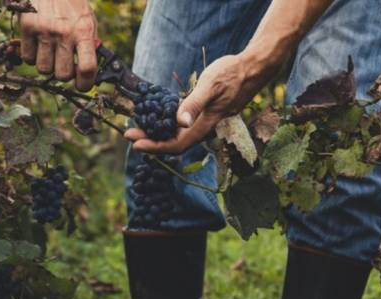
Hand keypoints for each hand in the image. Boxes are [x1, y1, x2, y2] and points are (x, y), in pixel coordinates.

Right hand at [19, 0, 97, 90]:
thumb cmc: (72, 5)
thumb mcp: (87, 22)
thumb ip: (88, 46)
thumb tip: (87, 73)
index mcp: (84, 31)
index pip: (87, 68)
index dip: (85, 84)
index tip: (82, 86)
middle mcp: (65, 33)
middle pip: (63, 75)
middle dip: (63, 73)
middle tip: (63, 63)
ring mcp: (45, 31)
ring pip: (43, 69)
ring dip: (46, 65)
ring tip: (49, 50)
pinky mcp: (27, 27)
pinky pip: (28, 58)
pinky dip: (31, 56)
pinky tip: (37, 44)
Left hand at [125, 53, 278, 153]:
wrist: (251, 69)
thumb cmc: (232, 74)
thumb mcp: (211, 85)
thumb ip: (195, 104)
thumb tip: (180, 123)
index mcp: (204, 125)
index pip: (176, 144)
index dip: (155, 147)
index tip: (135, 143)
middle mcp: (203, 128)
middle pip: (174, 143)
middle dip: (151, 141)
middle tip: (128, 135)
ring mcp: (203, 122)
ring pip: (178, 135)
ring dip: (157, 134)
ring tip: (137, 127)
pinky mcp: (203, 114)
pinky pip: (182, 125)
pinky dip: (166, 124)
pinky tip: (156, 116)